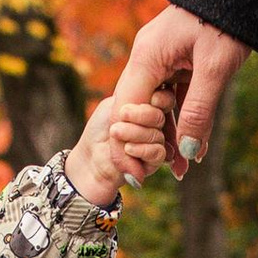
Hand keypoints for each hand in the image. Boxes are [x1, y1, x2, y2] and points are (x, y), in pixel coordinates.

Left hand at [64, 88, 176, 210]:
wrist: (92, 156)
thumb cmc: (100, 128)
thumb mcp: (115, 104)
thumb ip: (136, 97)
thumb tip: (157, 97)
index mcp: (150, 106)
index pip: (166, 99)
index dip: (160, 99)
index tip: (148, 98)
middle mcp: (156, 124)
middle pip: (161, 116)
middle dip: (141, 115)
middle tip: (122, 114)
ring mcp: (156, 143)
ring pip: (157, 135)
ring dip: (135, 133)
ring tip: (116, 132)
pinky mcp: (154, 161)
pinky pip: (158, 153)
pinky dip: (142, 149)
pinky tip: (127, 148)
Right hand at [113, 5, 245, 175]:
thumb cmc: (228, 20)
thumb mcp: (215, 69)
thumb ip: (198, 111)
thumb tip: (188, 152)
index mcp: (147, 57)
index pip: (126, 109)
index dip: (129, 144)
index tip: (139, 175)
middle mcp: (148, 58)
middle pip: (140, 110)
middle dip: (152, 144)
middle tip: (170, 174)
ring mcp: (163, 58)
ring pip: (159, 105)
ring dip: (172, 135)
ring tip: (185, 168)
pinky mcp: (180, 59)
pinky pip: (175, 95)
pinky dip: (184, 118)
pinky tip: (196, 144)